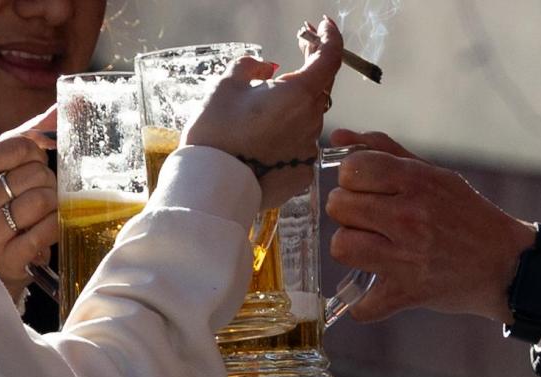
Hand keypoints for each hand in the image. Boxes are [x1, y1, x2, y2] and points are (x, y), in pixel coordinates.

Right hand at [0, 107, 58, 302]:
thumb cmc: (2, 208)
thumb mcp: (6, 168)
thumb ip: (33, 133)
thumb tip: (68, 101)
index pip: (19, 145)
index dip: (35, 156)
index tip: (27, 170)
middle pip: (36, 174)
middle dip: (46, 184)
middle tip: (34, 199)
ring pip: (44, 200)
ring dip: (53, 207)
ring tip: (38, 217)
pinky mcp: (7, 258)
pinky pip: (48, 229)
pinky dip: (55, 228)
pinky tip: (43, 232)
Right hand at [183, 16, 342, 209]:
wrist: (209, 187)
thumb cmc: (215, 133)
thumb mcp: (224, 86)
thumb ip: (250, 67)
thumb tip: (267, 69)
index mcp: (298, 93)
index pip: (330, 56)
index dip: (329, 36)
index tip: (322, 26)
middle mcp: (311, 120)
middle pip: (319, 88)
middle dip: (307, 72)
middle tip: (288, 63)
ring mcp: (309, 150)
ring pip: (306, 119)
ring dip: (291, 111)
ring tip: (256, 119)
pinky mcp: (301, 173)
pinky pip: (298, 147)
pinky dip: (285, 140)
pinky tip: (261, 145)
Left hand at [325, 129, 535, 322]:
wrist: (507, 264)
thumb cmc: (465, 215)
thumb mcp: (433, 175)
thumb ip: (383, 152)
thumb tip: (339, 136)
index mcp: (417, 182)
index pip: (352, 169)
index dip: (351, 178)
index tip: (364, 188)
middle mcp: (410, 217)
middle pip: (339, 206)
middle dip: (348, 211)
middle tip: (367, 218)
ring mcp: (407, 257)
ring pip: (341, 246)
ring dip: (351, 247)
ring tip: (371, 247)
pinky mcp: (407, 293)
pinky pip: (361, 304)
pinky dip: (362, 303)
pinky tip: (374, 288)